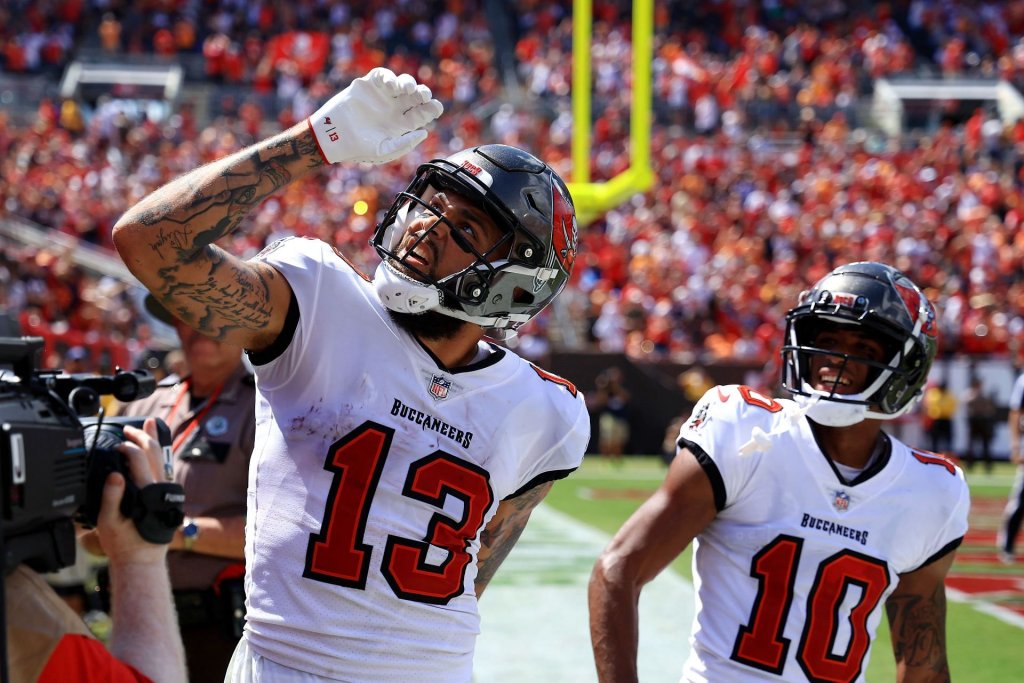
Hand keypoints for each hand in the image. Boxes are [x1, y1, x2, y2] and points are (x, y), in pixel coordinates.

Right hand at [93, 418, 168, 564]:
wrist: (143, 558)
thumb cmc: (124, 543)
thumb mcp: (109, 523)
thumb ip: (111, 497)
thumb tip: (114, 474)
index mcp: (147, 492)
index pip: (138, 458)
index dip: (126, 447)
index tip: (115, 445)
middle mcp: (162, 488)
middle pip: (155, 452)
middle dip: (143, 436)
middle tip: (129, 428)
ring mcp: (168, 490)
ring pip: (164, 457)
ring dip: (156, 440)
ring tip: (149, 425)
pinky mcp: (170, 494)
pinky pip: (166, 467)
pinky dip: (161, 453)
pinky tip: (156, 446)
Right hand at [309, 67, 443, 164]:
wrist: (334, 138)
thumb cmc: (359, 148)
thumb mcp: (385, 151)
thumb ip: (405, 144)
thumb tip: (425, 132)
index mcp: (402, 123)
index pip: (423, 113)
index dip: (431, 109)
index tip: (436, 107)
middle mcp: (395, 107)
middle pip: (416, 96)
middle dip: (423, 93)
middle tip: (423, 95)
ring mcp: (383, 95)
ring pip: (402, 83)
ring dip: (408, 83)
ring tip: (407, 89)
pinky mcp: (368, 85)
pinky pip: (382, 75)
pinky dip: (388, 77)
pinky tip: (390, 86)